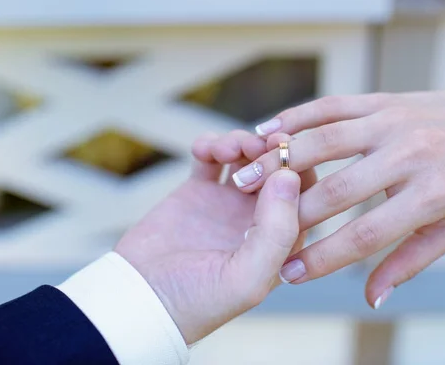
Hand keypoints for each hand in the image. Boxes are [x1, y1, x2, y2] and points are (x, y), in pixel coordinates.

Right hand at [115, 133, 303, 344]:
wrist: (140, 300)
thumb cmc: (196, 301)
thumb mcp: (246, 277)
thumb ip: (276, 231)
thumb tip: (289, 177)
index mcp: (279, 241)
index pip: (304, 194)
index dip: (298, 167)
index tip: (281, 152)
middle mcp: (258, 219)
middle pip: (277, 168)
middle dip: (269, 150)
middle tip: (255, 145)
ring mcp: (228, 203)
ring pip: (247, 158)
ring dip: (241, 143)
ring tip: (224, 150)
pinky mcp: (197, 192)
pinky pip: (211, 157)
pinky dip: (210, 145)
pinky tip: (202, 150)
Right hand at [229, 81, 444, 307]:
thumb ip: (409, 263)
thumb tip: (371, 299)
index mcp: (433, 193)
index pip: (367, 234)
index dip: (324, 258)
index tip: (290, 274)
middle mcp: (410, 154)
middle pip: (338, 189)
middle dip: (290, 215)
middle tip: (251, 232)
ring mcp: (391, 121)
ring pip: (324, 141)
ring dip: (279, 161)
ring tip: (243, 179)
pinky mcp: (377, 100)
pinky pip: (328, 106)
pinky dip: (293, 118)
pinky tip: (265, 133)